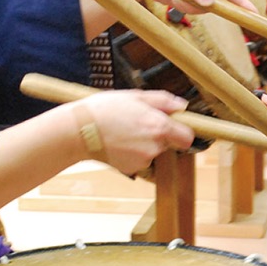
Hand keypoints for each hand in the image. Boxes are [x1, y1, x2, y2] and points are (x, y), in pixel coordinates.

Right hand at [75, 89, 194, 174]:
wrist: (79, 130)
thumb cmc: (105, 109)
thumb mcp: (135, 96)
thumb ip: (163, 101)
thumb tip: (182, 106)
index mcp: (159, 126)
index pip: (187, 137)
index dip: (183, 131)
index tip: (175, 126)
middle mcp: (155, 146)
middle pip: (169, 143)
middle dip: (159, 135)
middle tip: (138, 123)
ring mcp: (143, 160)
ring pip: (153, 151)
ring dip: (144, 144)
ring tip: (123, 132)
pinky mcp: (131, 169)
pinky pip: (139, 160)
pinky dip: (132, 153)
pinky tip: (118, 143)